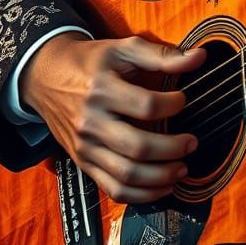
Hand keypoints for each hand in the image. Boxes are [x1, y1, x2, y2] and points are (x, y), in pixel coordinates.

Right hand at [19, 32, 205, 203]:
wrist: (46, 77)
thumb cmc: (91, 61)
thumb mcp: (123, 49)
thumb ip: (161, 54)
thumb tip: (199, 57)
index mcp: (101, 90)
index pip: (146, 106)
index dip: (173, 106)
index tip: (183, 100)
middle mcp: (90, 122)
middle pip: (137, 146)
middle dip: (172, 149)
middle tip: (192, 142)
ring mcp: (85, 147)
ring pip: (126, 175)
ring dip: (160, 177)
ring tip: (183, 168)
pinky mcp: (83, 163)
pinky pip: (112, 189)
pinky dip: (140, 195)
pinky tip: (162, 187)